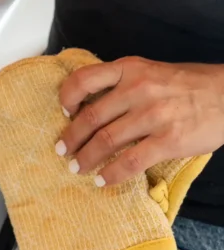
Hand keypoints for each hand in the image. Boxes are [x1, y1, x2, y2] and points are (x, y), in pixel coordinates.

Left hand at [57, 56, 223, 185]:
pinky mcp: (168, 140)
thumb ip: (124, 81)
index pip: (85, 79)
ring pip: (106, 140)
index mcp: (130, 68)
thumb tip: (92, 102)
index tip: (62, 111)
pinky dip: (112, 174)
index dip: (67, 97)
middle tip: (61, 149)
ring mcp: (152, 115)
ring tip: (76, 167)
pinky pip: (131, 161)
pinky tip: (103, 180)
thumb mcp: (151, 70)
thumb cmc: (188, 83)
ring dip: (86, 158)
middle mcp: (137, 89)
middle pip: (91, 116)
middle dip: (72, 136)